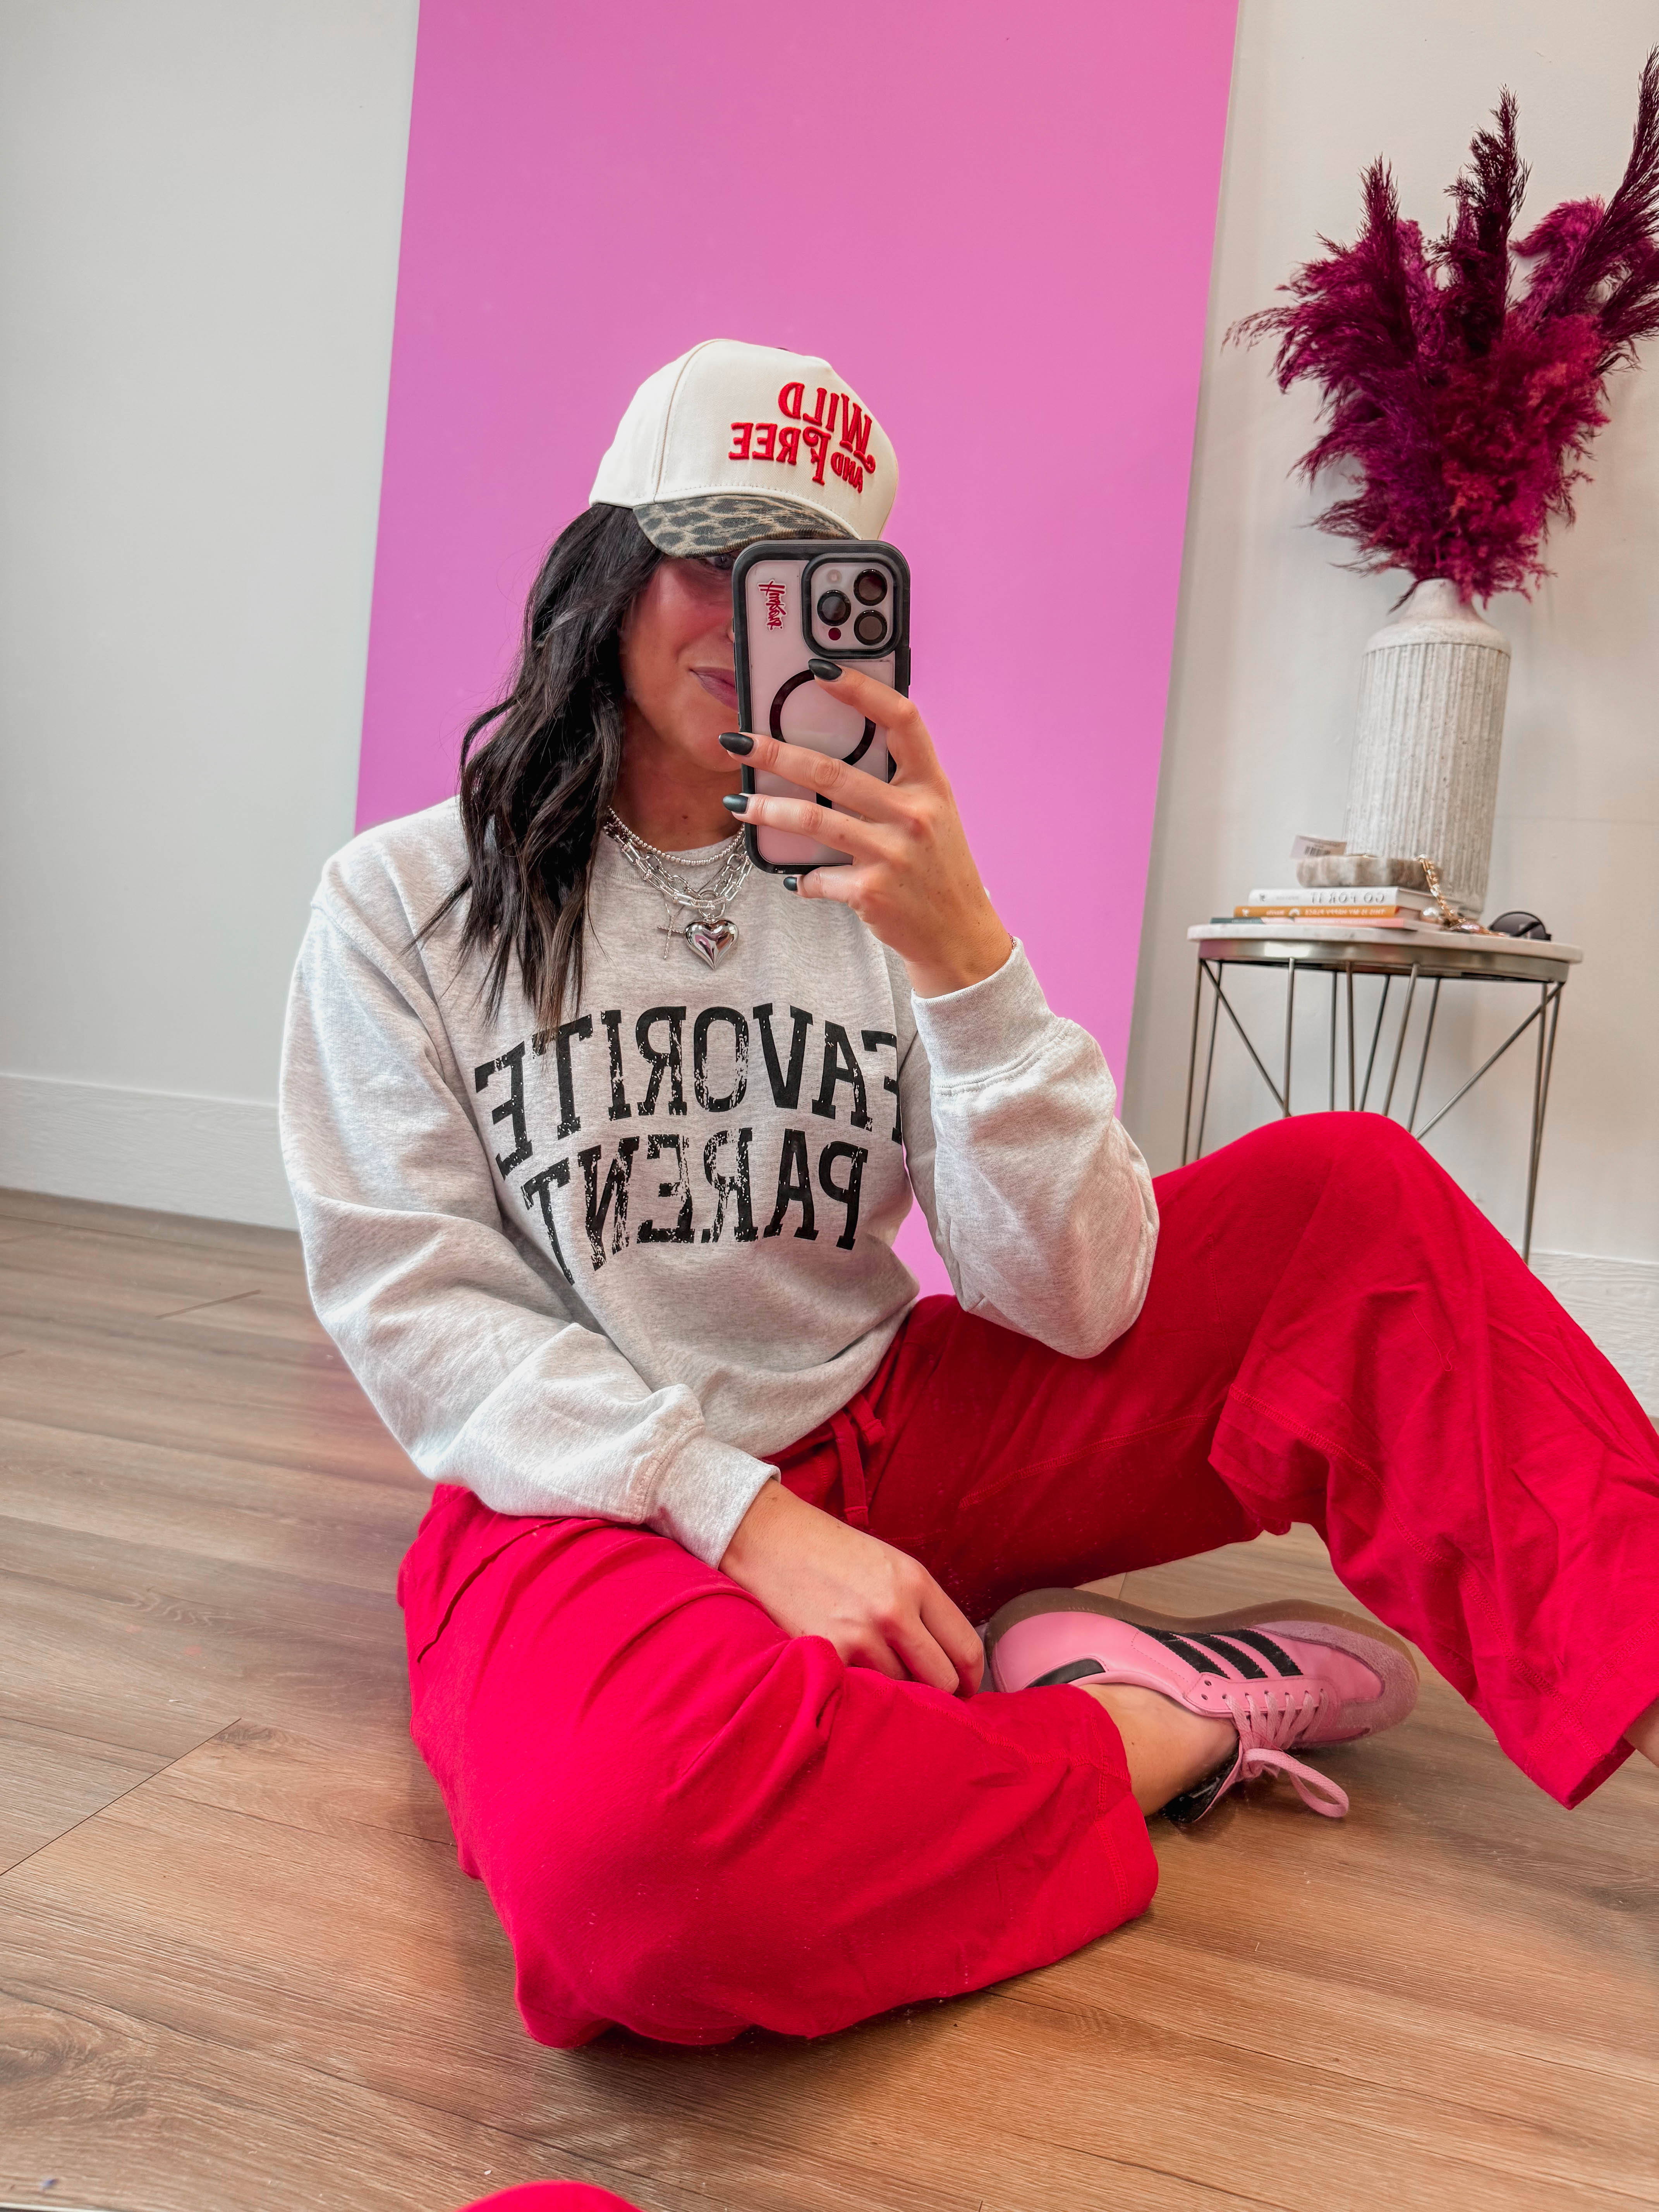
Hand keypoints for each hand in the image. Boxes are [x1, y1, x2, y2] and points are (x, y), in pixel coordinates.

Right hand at [720, 1478, 983, 1695]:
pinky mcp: (826, 1653)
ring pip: (899, 1693)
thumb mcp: (890, 1566)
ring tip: (873, 1674)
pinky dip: (859, 1692)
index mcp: (916, 1582)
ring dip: (892, 1692)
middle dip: (939, 1694)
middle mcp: (893, 1610)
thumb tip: (945, 1663)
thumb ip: (921, 1609)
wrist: (769, 1538)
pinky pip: (860, 1693)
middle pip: (942, 1681)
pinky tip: (849, 1675)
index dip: (971, 1679)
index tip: (965, 1691)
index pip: (967, 1648)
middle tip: (925, 1697)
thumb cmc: (832, 1552)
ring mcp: (859, 1635)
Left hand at [722, 667, 1012, 997]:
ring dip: (766, 811)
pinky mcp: (871, 892)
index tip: (820, 669)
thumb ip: (894, 784)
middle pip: (832, 770)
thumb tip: (829, 757)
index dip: (861, 689)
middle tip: (737, 742)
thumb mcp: (932, 818)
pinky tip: (793, 877)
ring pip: (812, 819)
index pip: (901, 720)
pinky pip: (817, 876)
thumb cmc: (938, 871)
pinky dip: (799, 878)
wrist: (959, 937)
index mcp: (931, 786)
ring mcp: (892, 854)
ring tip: (738, 804)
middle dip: (775, 753)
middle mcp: (915, 814)